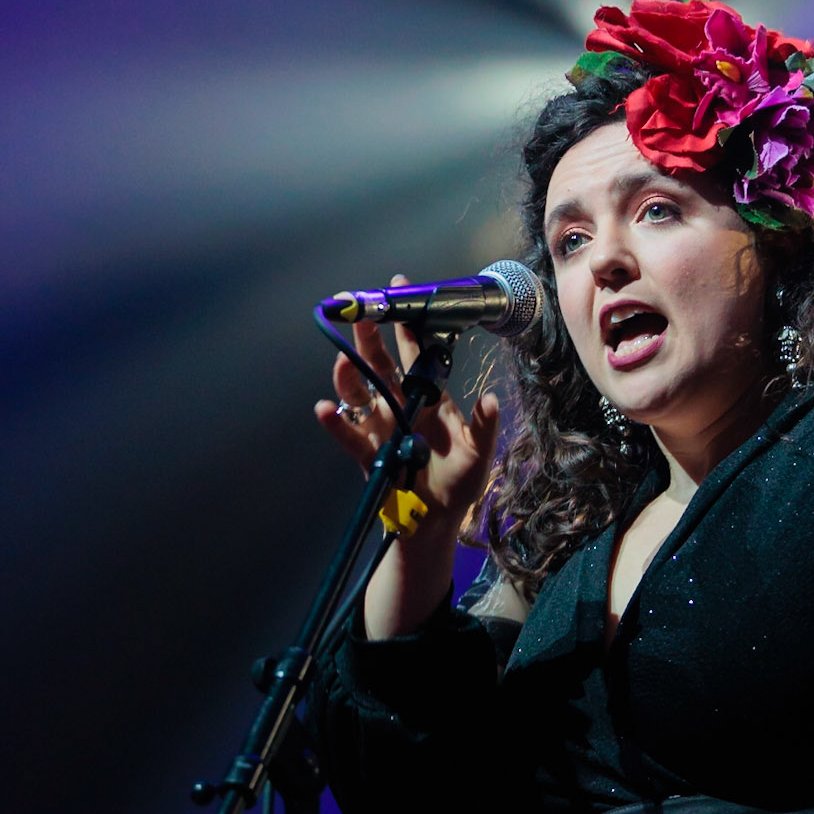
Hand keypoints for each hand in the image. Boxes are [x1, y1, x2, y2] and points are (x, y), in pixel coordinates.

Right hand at [314, 273, 499, 534]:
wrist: (436, 522)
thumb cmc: (459, 484)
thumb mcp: (479, 453)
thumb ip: (483, 426)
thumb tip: (488, 399)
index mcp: (428, 398)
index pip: (416, 353)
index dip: (407, 324)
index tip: (398, 292)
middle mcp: (400, 406)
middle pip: (380, 364)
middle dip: (369, 338)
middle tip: (358, 311)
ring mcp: (381, 428)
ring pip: (359, 393)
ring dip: (349, 376)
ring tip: (343, 359)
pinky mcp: (368, 454)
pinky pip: (348, 435)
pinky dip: (336, 424)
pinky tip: (325, 410)